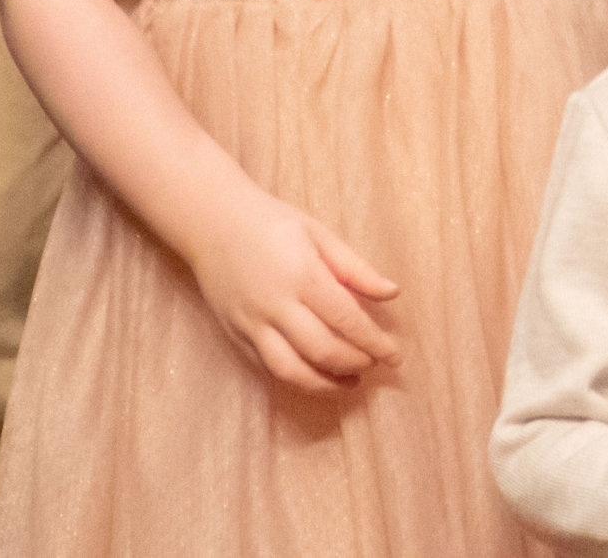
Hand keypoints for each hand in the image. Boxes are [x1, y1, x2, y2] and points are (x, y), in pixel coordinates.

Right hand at [188, 188, 398, 392]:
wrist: (212, 223)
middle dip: (354, 364)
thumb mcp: (320, 235)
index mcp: (303, 277)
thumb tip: (392, 293)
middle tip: (375, 365)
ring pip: (290, 370)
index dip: (374, 343)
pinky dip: (295, 378)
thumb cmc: (272, 223)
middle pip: (321, 351)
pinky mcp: (234, 335)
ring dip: (324, 383)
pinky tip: (316, 376)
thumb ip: (356, 269)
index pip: (347, 321)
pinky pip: (266, 367)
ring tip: (350, 383)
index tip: (395, 357)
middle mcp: (275, 306)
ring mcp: (250, 324)